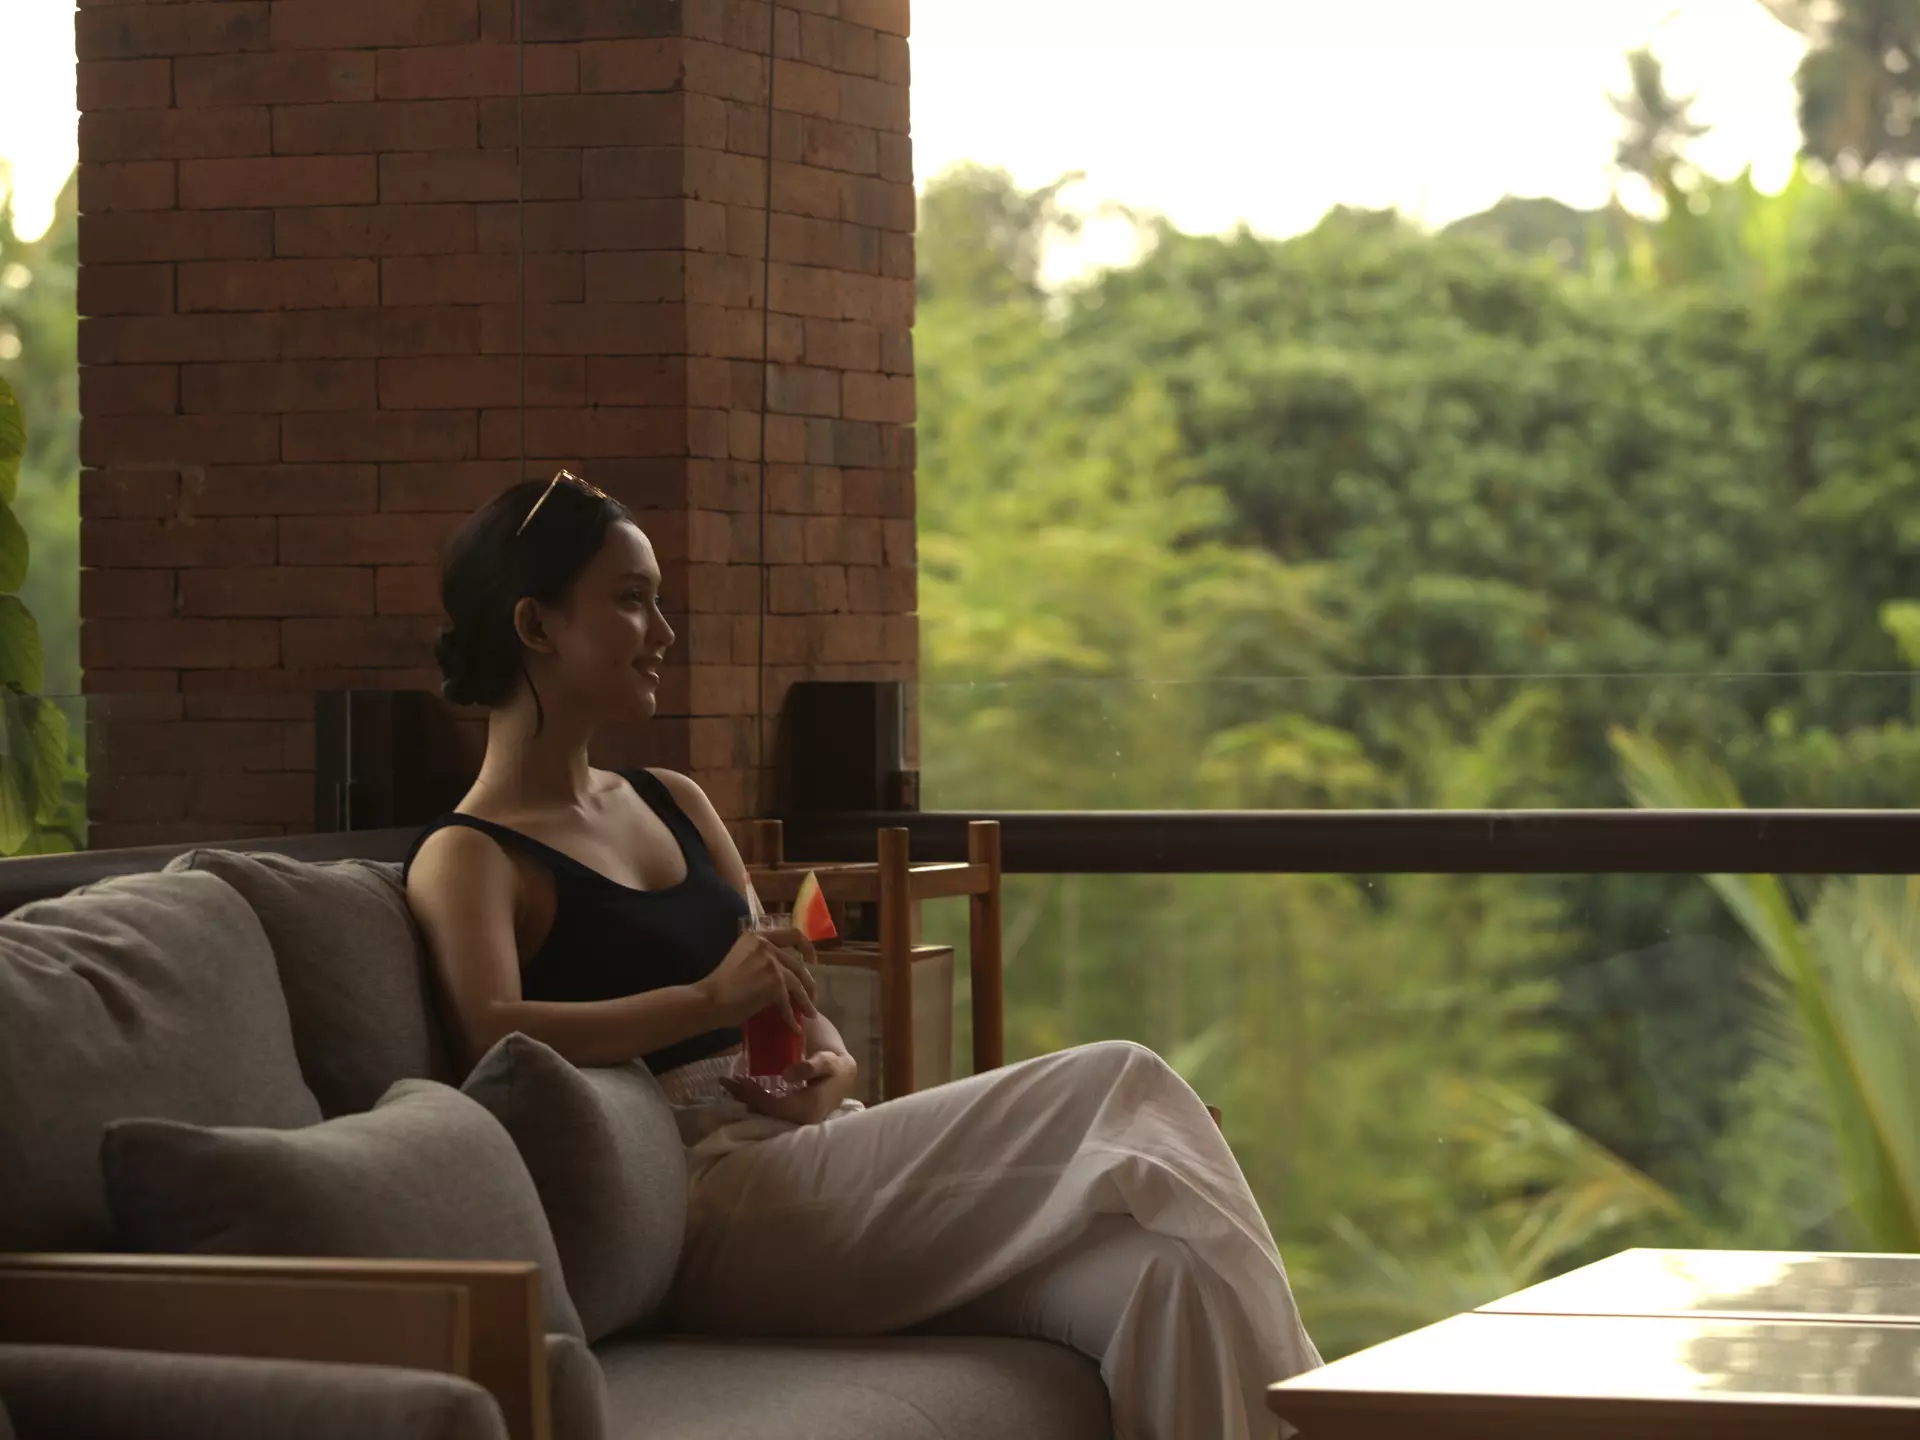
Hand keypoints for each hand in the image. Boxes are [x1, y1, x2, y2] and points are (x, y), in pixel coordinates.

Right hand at [696, 927, 818, 1031]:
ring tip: (810, 1014)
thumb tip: (783, 977)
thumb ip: (762, 960)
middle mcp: (766, 946)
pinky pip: (788, 1001)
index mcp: (757, 937)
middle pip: (798, 964)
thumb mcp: (742, 960)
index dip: (806, 946)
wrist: (709, 999)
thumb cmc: (720, 985)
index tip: (811, 960)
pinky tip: (794, 1026)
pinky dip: (791, 1016)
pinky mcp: (774, 982)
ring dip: (806, 1001)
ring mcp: (772, 963)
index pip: (791, 934)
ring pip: (798, 983)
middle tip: (812, 997)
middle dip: (809, 983)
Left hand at [721, 1051, 857, 1125]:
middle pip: (766, 1112)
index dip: (751, 1094)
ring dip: (747, 1099)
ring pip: (766, 1113)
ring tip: (730, 1085)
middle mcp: (801, 1121)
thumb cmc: (837, 1065)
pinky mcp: (794, 1117)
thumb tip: (786, 1076)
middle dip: (744, 1097)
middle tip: (724, 1082)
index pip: (772, 1105)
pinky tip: (745, 1091)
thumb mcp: (829, 1060)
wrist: (847, 1074)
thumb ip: (812, 1066)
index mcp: (808, 1109)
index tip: (734, 1079)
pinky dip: (756, 1100)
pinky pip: (771, 1111)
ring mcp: (797, 1121)